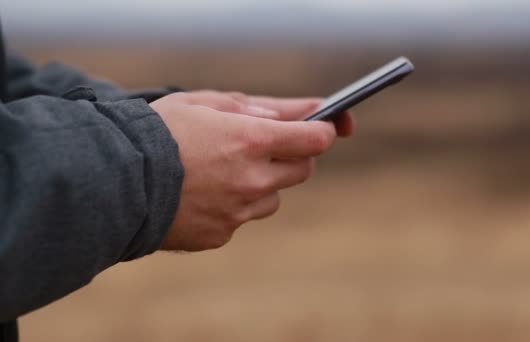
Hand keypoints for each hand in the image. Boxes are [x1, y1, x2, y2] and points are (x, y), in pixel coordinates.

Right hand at [151, 92, 337, 250]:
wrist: (113, 180)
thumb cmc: (158, 132)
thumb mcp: (207, 103)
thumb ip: (260, 108)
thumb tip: (305, 111)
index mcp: (252, 141)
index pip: (316, 139)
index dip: (324, 131)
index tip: (323, 127)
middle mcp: (252, 180)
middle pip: (303, 170)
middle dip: (292, 155)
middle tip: (264, 146)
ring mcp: (238, 212)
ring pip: (273, 197)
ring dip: (261, 183)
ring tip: (222, 172)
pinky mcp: (221, 235)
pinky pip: (242, 218)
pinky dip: (233, 206)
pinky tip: (202, 194)